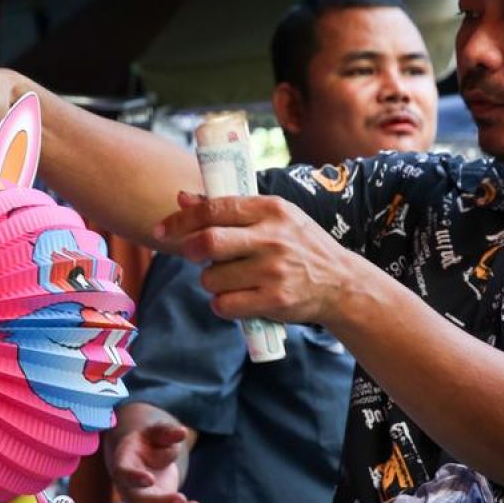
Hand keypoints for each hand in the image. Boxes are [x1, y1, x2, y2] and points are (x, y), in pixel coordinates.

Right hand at [105, 422, 202, 502]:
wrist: (145, 459)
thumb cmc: (148, 443)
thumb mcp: (156, 432)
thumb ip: (166, 432)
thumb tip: (182, 432)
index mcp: (123, 465)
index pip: (123, 474)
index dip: (134, 478)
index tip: (150, 479)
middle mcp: (128, 489)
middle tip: (181, 499)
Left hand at [155, 191, 360, 325]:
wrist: (341, 284)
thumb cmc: (299, 246)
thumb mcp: (273, 218)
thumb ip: (229, 208)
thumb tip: (183, 198)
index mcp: (270, 209)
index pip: (214, 209)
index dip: (181, 220)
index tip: (162, 229)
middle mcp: (272, 238)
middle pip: (208, 243)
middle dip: (190, 250)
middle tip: (194, 256)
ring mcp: (274, 271)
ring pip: (212, 278)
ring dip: (210, 281)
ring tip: (230, 279)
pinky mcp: (274, 300)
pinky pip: (225, 304)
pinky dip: (222, 304)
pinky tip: (237, 299)